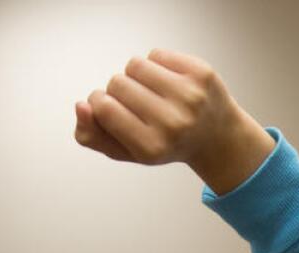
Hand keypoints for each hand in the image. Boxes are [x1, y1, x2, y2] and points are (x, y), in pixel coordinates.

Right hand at [74, 49, 275, 193]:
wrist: (218, 139)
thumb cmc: (168, 144)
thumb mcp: (129, 151)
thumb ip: (94, 136)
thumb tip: (80, 106)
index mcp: (152, 146)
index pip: (103, 107)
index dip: (101, 104)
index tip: (113, 111)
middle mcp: (173, 122)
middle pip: (117, 83)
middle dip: (121, 91)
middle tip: (141, 106)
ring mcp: (190, 96)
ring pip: (135, 65)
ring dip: (137, 75)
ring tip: (153, 92)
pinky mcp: (200, 74)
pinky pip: (156, 54)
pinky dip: (157, 65)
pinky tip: (170, 83)